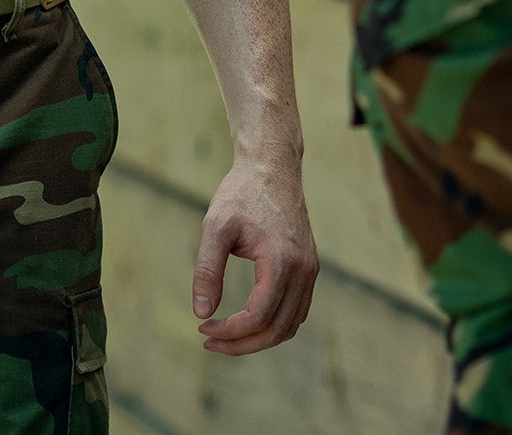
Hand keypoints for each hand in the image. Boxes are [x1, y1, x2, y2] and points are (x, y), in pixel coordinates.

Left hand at [191, 150, 318, 354]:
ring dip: (258, 339)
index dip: (229, 332)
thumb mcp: (215, 227)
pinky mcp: (309, 268)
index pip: (258, 317)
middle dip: (242, 344)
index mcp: (281, 261)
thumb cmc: (241, 194)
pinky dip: (274, 325)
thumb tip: (201, 313)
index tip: (203, 328)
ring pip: (290, 326)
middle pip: (276, 330)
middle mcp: (303, 270)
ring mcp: (310, 270)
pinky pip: (297, 311)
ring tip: (226, 336)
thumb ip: (207, 270)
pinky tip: (248, 321)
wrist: (272, 167)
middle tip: (209, 340)